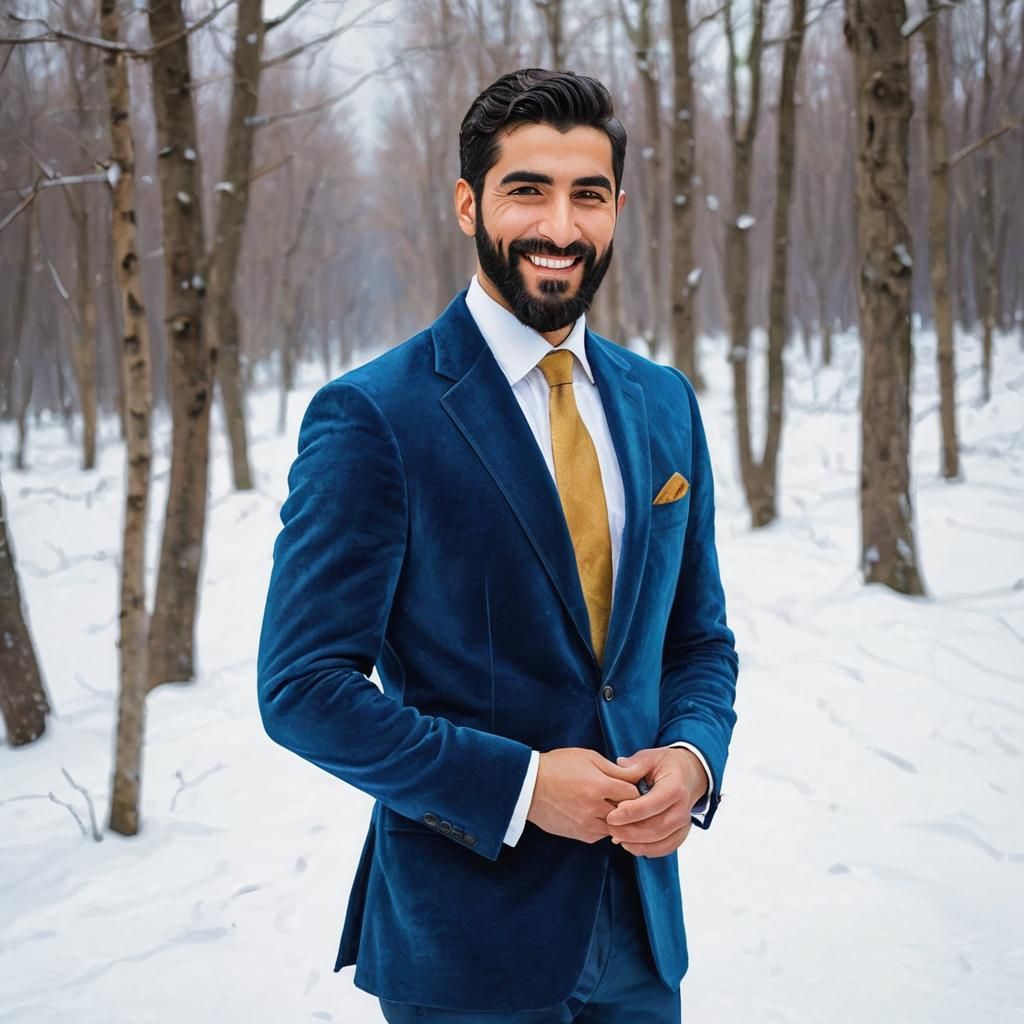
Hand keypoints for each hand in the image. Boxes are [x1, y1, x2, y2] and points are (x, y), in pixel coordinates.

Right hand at [526, 747, 650, 843]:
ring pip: (617, 827)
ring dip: (617, 818)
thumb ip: (616, 769)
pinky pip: (602, 834)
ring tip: (608, 804)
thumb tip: (639, 774)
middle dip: (629, 804)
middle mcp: (595, 809)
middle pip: (628, 813)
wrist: (529, 786)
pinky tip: (595, 813)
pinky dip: (604, 825)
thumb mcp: (589, 758)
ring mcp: (587, 825)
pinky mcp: (580, 835)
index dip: (634, 788)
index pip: (634, 794)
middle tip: (622, 795)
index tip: (629, 784)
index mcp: (599, 786)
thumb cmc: (559, 766)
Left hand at [604, 746, 707, 857]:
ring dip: (636, 843)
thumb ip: (636, 762)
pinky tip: (629, 845)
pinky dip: (647, 850)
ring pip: (660, 841)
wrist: (691, 775)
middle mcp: (682, 808)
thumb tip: (619, 765)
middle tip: (609, 828)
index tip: (611, 816)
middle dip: (630, 831)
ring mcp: (684, 823)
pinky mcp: (681, 832)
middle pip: (656, 827)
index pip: (653, 804)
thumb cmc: (669, 765)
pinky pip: (666, 847)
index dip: (631, 812)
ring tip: (616, 837)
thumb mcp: (653, 756)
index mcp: (675, 787)